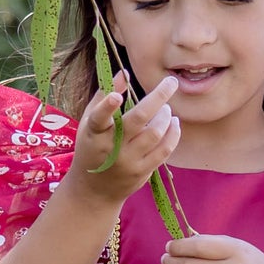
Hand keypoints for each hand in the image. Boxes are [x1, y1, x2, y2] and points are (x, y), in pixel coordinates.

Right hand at [68, 71, 180, 204]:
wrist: (94, 191)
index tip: (117, 97)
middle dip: (158, 98)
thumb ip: (104, 97)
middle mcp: (111, 148)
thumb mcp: (89, 124)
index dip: (107, 107)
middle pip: (139, 120)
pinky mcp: (142, 172)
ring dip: (166, 116)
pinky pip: (164, 150)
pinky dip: (173, 134)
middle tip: (171, 83)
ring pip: (155, 134)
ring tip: (167, 110)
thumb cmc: (91, 148)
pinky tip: (174, 124)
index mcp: (94, 134)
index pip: (98, 119)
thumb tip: (124, 73)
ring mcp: (128, 161)